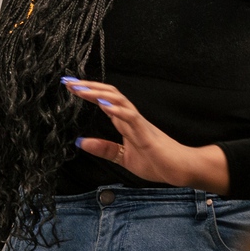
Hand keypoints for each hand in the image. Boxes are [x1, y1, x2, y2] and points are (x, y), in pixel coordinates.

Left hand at [61, 77, 228, 192]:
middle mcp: (131, 117)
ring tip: (81, 89)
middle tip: (68, 82)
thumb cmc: (157, 162)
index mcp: (125, 121)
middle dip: (88, 87)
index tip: (70, 86)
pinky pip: (132, 117)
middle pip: (109, 94)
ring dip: (99, 94)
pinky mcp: (146, 133)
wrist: (181, 169)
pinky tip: (105, 105)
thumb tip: (81, 142)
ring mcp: (139, 123)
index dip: (87, 92)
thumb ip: (105, 149)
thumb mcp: (123, 158)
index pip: (104, 100)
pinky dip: (118, 110)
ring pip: (119, 100)